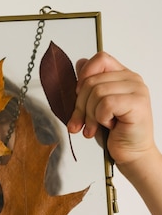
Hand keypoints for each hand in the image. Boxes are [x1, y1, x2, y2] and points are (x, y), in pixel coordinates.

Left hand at [67, 51, 154, 168]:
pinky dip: (101, 118)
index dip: (84, 76)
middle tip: (81, 123)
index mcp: (122, 76)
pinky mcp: (137, 103)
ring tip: (95, 128)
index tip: (77, 96)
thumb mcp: (94, 107)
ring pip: (97, 92)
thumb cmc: (114, 133)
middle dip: (80, 106)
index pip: (100, 59)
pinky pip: (106, 104)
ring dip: (90, 115)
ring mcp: (137, 90)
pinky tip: (110, 126)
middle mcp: (132, 79)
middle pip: (92, 80)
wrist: (130, 155)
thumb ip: (88, 86)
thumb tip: (79, 64)